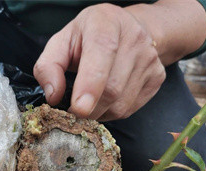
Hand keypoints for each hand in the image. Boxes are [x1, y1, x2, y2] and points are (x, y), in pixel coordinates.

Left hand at [34, 1, 205, 120]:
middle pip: (112, 88)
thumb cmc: (88, 38)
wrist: (126, 30)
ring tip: (89, 102)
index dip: (90, 85)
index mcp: (105, 23)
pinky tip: (104, 100)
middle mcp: (134, 38)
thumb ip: (48, 67)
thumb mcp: (61, 42)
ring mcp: (150, 59)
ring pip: (121, 104)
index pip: (102, 54)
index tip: (78, 108)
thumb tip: (53, 96)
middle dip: (88, 109)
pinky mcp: (157, 77)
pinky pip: (130, 109)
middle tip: (73, 111)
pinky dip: (111, 113)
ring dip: (99, 113)